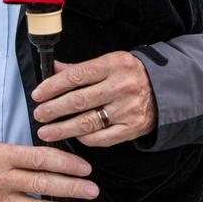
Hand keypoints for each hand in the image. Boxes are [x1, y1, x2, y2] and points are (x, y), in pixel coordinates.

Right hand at [0, 142, 98, 201]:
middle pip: (41, 184)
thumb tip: (61, 158)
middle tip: (92, 190)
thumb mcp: (2, 146)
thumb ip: (29, 154)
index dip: (65, 163)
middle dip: (70, 188)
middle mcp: (2, 179)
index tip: (85, 168)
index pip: (40, 159)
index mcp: (4, 156)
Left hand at [32, 52, 156, 146]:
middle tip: (38, 115)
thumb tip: (52, 68)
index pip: (77, 75)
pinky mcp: (132, 128)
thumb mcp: (108, 62)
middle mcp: (121, 86)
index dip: (54, 86)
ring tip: (45, 131)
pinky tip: (73, 136)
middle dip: (54, 109)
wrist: (165, 90)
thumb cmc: (129, 74)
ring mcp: (127, 109)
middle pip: (79, 100)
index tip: (38, 94)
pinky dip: (84, 139)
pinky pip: (102, 138)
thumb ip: (80, 68)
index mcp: (113, 65)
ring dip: (62, 129)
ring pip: (88, 122)